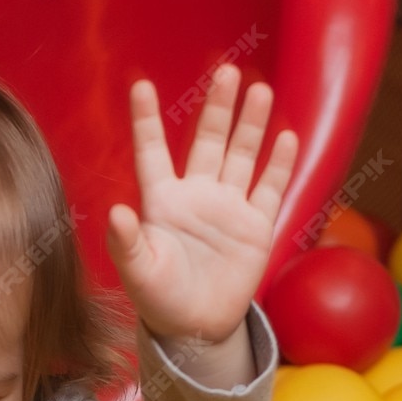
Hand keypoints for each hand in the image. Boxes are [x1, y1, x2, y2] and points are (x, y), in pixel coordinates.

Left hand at [106, 67, 297, 347]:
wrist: (197, 329)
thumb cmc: (160, 300)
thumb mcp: (139, 272)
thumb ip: (127, 243)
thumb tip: (115, 212)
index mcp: (161, 202)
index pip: (152, 152)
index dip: (146, 120)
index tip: (140, 85)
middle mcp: (196, 196)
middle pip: (207, 141)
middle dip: (217, 108)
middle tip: (226, 71)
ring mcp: (228, 207)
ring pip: (241, 155)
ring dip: (250, 124)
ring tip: (259, 91)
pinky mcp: (255, 225)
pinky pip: (269, 187)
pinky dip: (278, 163)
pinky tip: (286, 136)